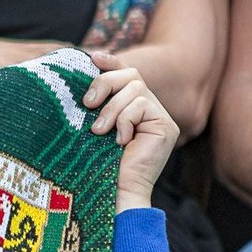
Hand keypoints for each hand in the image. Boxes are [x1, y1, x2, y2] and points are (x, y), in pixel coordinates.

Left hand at [84, 51, 178, 213]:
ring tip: (99, 132)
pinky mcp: (166, 126)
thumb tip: (85, 72)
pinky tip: (120, 142)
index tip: (91, 58)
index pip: (124, 74)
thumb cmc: (95, 164)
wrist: (113, 193)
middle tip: (87, 104)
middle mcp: (149, 110)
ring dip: (112, 108)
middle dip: (105, 83)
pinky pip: (143, 104)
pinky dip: (125, 120)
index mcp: (130, 108)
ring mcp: (160, 117)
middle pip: (131, 75)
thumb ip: (95, 103)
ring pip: (136, 88)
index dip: (110, 62)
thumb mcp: (91, 126)